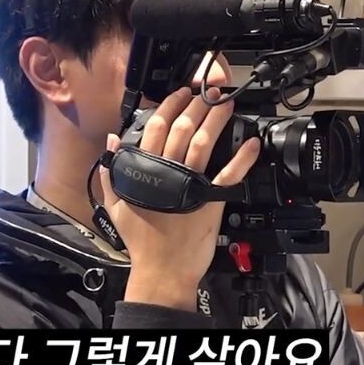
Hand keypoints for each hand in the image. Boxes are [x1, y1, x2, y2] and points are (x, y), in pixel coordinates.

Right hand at [99, 86, 259, 310]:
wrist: (161, 271)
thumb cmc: (141, 241)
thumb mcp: (116, 205)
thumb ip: (111, 172)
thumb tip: (111, 141)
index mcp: (145, 171)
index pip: (155, 126)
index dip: (169, 105)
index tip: (180, 93)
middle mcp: (168, 172)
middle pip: (182, 128)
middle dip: (197, 104)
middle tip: (208, 93)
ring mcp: (191, 184)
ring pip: (204, 142)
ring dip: (217, 119)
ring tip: (226, 104)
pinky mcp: (212, 200)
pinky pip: (229, 174)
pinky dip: (243, 157)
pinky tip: (252, 143)